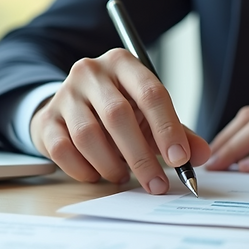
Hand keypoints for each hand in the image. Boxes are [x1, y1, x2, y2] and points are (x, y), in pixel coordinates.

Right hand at [29, 49, 210, 193]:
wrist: (71, 110)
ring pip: (88, 135)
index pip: (151, 93)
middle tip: (156, 185)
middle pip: (118, 116)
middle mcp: (91, 72)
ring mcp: (65, 94)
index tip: (180, 160)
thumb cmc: (118, 112)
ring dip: (111, 164)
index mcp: (123, 64)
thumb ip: (178, 134)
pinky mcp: (46, 120)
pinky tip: (97, 174)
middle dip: (141, 157)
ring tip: (122, 177)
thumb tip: (201, 155)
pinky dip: (84, 169)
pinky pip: (63, 150)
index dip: (168, 129)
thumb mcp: (150, 116)